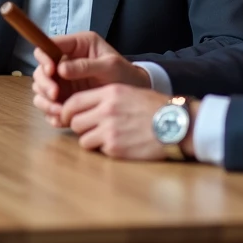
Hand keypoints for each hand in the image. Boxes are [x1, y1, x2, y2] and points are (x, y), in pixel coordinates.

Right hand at [31, 32, 149, 125]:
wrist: (134, 94)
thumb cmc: (125, 73)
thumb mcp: (110, 66)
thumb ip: (85, 66)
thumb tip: (60, 69)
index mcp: (76, 46)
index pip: (48, 46)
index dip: (45, 59)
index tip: (52, 72)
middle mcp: (65, 62)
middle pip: (41, 70)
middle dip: (44, 84)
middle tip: (55, 95)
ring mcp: (63, 82)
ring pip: (41, 90)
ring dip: (45, 101)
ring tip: (60, 111)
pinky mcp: (64, 98)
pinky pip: (49, 106)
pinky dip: (51, 114)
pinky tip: (60, 119)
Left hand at [58, 84, 173, 160]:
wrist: (176, 123)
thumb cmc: (154, 108)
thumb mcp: (128, 92)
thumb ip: (104, 98)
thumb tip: (82, 108)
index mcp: (109, 93)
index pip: (74, 102)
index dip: (66, 111)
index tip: (67, 117)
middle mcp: (106, 110)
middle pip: (75, 122)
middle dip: (80, 127)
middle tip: (91, 130)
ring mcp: (109, 130)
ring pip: (83, 139)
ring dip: (91, 140)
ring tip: (108, 137)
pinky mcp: (115, 148)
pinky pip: (98, 150)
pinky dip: (105, 150)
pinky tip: (121, 144)